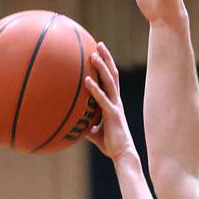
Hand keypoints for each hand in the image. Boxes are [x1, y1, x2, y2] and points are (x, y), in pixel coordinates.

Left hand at [85, 43, 136, 161]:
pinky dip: (94, 89)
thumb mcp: (95, 134)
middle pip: (112, 75)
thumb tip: (76, 127)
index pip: (111, 81)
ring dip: (102, 67)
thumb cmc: (110, 145)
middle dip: (106, 59)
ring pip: (110, 82)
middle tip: (99, 44)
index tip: (100, 54)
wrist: (122, 154)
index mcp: (113, 104)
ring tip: (93, 54)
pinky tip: (86, 80)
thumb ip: (88, 126)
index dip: (107, 66)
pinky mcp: (112, 114)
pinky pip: (102, 99)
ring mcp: (115, 106)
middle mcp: (116, 101)